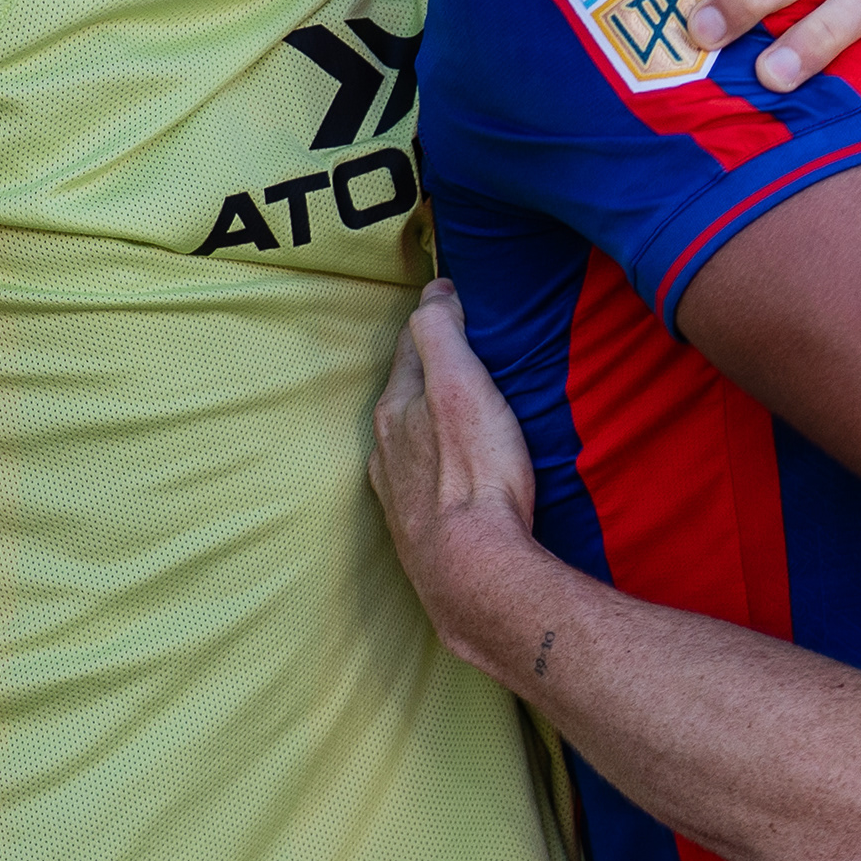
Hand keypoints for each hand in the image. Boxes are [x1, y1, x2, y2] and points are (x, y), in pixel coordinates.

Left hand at [368, 280, 551, 674]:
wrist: (473, 570)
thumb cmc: (474, 474)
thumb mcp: (460, 384)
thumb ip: (440, 332)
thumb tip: (434, 291)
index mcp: (396, 410)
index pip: (411, 349)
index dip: (432, 323)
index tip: (447, 304)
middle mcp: (386, 451)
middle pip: (405, 399)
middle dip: (426, 377)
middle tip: (456, 362)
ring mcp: (398, 496)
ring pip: (409, 446)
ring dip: (428, 428)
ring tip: (457, 422)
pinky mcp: (419, 533)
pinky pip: (425, 488)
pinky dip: (438, 473)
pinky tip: (456, 482)